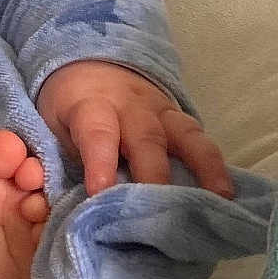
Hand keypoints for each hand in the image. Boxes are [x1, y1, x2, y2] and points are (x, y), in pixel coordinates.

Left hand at [35, 60, 232, 198]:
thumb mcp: (50, 126)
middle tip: (158, 215)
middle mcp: (131, 107)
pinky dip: (214, 166)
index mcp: (91, 105)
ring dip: (203, 169)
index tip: (100, 193)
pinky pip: (200, 140)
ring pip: (184, 137)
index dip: (99, 162)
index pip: (97, 133)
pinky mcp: (179, 120)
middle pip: (146, 140)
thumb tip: (70, 208)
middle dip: (153, 177)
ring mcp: (161, 111)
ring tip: (218, 201)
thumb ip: (62, 161)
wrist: (90, 63)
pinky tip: (228, 194)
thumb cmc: (67, 107)